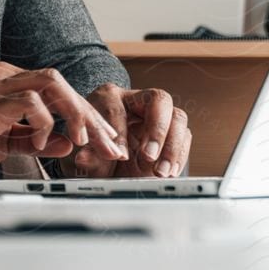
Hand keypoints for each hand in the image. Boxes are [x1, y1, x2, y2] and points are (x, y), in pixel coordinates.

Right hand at [0, 63, 129, 187]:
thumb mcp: (3, 144)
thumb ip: (34, 138)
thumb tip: (68, 141)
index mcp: (7, 85)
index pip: (58, 93)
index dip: (86, 118)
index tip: (105, 143)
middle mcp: (3, 78)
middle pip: (61, 83)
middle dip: (90, 116)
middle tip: (108, 145)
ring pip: (51, 83)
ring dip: (74, 114)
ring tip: (83, 140)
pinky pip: (29, 101)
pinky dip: (44, 123)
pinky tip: (42, 143)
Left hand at [56, 84, 190, 179]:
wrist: (107, 166)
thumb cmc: (94, 153)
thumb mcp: (87, 156)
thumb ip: (88, 156)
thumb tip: (84, 158)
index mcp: (110, 97)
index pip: (117, 109)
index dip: (119, 133)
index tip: (119, 157)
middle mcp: (137, 100)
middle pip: (158, 100)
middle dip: (156, 130)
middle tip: (149, 156)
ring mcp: (158, 115)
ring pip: (177, 117)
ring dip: (172, 146)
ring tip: (161, 171)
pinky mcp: (172, 131)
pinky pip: (184, 137)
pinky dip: (179, 155)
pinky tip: (170, 172)